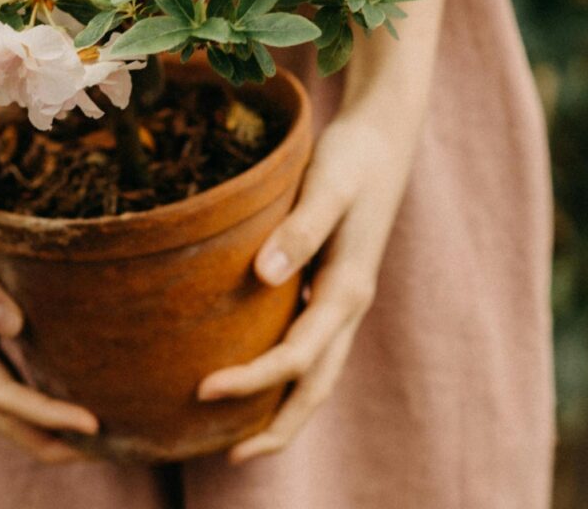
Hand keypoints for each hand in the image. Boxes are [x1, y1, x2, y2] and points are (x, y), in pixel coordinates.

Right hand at [0, 152, 97, 463]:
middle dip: (46, 433)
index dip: (41, 415)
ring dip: (39, 418)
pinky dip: (30, 382)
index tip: (92, 424)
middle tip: (104, 440)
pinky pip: (1, 355)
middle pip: (0, 403)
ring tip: (90, 433)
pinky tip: (65, 381)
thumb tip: (12, 327)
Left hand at [197, 102, 414, 461]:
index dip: (253, 380)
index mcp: (348, 288)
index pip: (297, 357)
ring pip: (317, 368)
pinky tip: (258, 362)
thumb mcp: (329, 184)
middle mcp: (349, 301)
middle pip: (316, 382)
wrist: (384, 132)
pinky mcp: (335, 279)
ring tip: (240, 432)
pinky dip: (289, 367)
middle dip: (278, 424)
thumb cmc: (353, 156)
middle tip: (229, 455)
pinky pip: (312, 340)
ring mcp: (345, 294)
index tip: (203, 389)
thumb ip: (301, 229)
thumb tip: (265, 276)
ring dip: (284, 403)